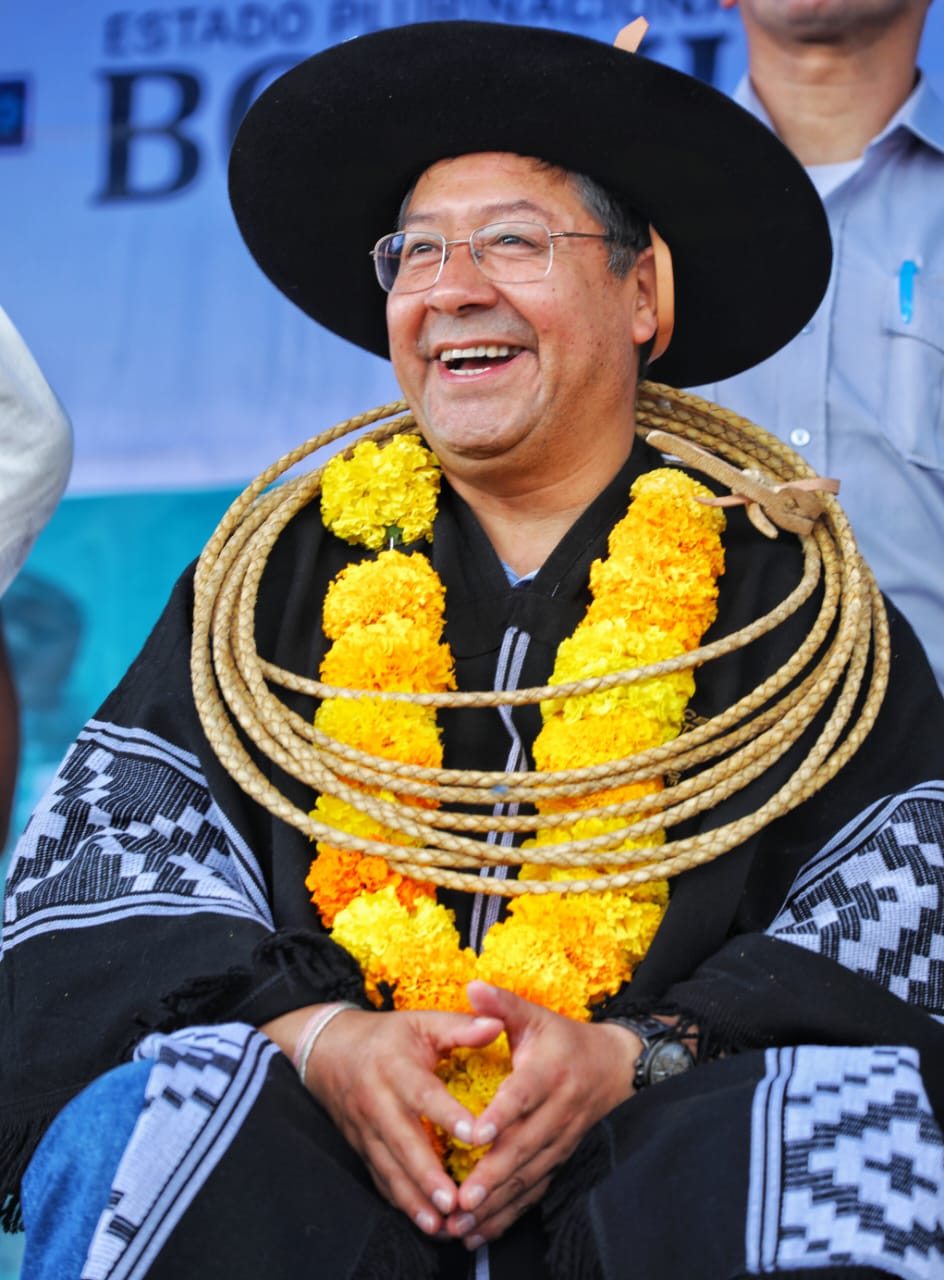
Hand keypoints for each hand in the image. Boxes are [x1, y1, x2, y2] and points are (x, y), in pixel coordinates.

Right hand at [303, 1006, 503, 1236]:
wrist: (330, 1052)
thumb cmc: (388, 1037)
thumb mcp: (421, 1022)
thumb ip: (460, 1026)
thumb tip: (498, 1024)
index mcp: (396, 1068)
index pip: (424, 1094)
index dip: (448, 1115)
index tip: (475, 1135)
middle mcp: (378, 1103)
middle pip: (403, 1142)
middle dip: (427, 1175)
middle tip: (454, 1201)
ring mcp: (367, 1131)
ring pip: (389, 1169)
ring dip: (414, 1200)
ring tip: (439, 1225)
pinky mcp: (362, 1149)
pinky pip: (381, 1180)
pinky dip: (401, 1203)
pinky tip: (423, 1222)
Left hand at [444, 981, 640, 1247]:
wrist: (618, 1067)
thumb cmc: (564, 1039)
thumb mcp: (535, 1015)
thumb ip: (501, 1004)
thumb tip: (471, 986)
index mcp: (548, 1072)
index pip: (522, 1096)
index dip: (501, 1116)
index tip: (475, 1135)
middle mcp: (558, 1111)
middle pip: (524, 1148)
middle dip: (493, 1176)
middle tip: (462, 1198)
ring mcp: (562, 1140)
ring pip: (529, 1177)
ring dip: (497, 1203)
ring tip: (463, 1223)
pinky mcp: (562, 1159)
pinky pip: (536, 1192)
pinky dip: (510, 1214)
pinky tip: (482, 1230)